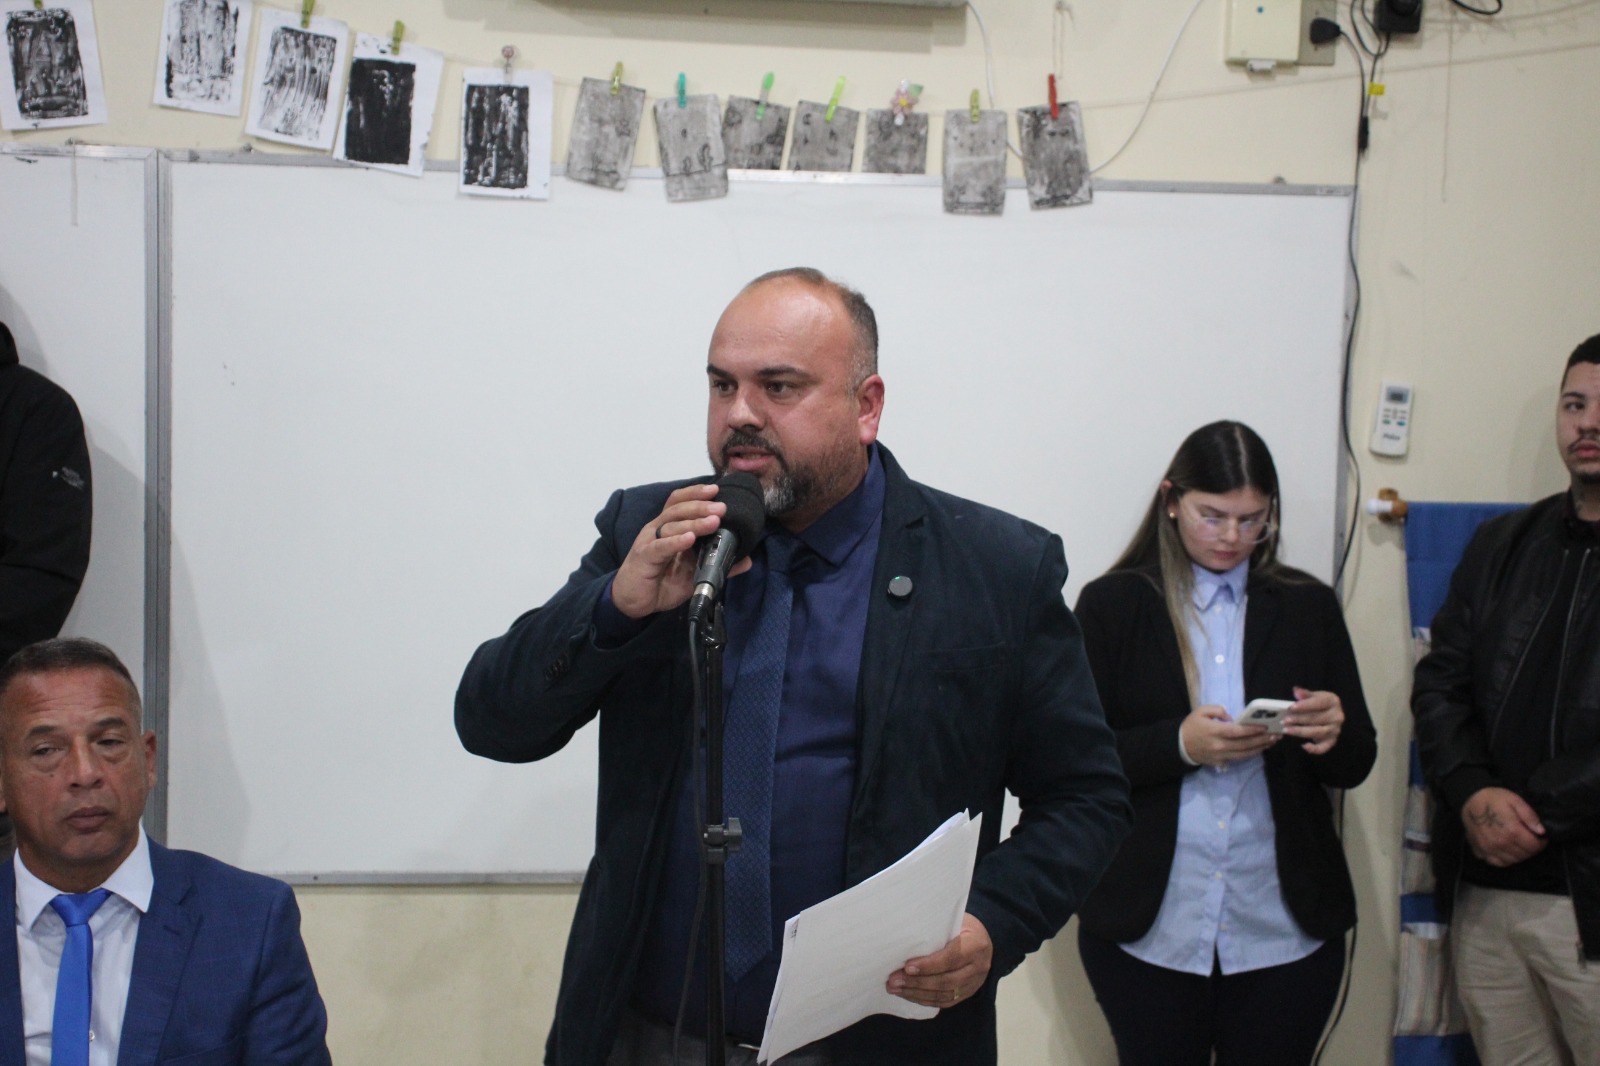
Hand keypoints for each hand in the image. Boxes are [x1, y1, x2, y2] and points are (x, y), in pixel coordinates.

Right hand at [609, 484, 751, 619]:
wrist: (634, 602)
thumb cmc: (661, 582)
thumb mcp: (693, 573)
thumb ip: (717, 564)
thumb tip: (746, 560)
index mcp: (667, 528)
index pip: (679, 502)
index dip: (695, 493)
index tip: (716, 490)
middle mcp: (657, 530)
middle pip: (678, 509)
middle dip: (701, 505)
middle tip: (721, 507)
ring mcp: (648, 542)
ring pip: (671, 524)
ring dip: (694, 521)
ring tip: (713, 521)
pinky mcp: (644, 558)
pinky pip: (660, 547)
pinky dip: (676, 541)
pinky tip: (689, 538)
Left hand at [886, 913, 991, 1008]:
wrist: (984, 939)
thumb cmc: (963, 925)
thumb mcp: (955, 920)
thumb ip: (936, 929)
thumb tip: (904, 937)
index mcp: (976, 944)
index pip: (952, 958)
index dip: (929, 965)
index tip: (907, 967)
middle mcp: (978, 966)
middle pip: (946, 980)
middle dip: (917, 982)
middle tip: (893, 980)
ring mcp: (974, 983)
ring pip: (944, 994)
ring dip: (917, 993)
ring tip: (895, 988)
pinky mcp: (967, 993)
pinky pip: (945, 1001)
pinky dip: (924, 999)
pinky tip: (908, 994)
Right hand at [1179, 704, 1277, 766]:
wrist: (1180, 745)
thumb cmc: (1191, 726)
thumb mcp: (1201, 711)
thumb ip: (1218, 710)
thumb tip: (1231, 717)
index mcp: (1215, 731)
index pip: (1237, 731)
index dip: (1252, 730)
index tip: (1265, 727)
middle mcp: (1220, 745)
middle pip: (1245, 744)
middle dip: (1262, 739)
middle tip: (1275, 734)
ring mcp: (1221, 756)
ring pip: (1245, 754)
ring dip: (1260, 748)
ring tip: (1272, 741)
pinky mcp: (1221, 762)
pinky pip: (1239, 758)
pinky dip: (1251, 753)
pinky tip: (1259, 748)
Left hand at [1284, 687, 1343, 754]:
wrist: (1330, 714)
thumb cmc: (1319, 704)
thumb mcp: (1314, 696)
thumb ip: (1305, 694)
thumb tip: (1296, 691)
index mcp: (1333, 702)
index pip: (1319, 703)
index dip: (1305, 705)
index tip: (1292, 707)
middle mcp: (1337, 716)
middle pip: (1317, 718)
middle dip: (1299, 719)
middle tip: (1285, 720)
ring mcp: (1335, 729)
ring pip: (1318, 732)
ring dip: (1301, 732)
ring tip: (1287, 730)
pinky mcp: (1332, 740)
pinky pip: (1324, 747)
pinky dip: (1315, 749)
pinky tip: (1304, 746)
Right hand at [1462, 787, 1545, 866]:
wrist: (1469, 800)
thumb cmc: (1494, 799)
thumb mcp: (1515, 800)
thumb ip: (1529, 816)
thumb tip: (1541, 832)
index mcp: (1512, 831)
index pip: (1534, 846)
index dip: (1541, 843)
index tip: (1541, 837)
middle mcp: (1501, 844)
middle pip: (1524, 855)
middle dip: (1531, 848)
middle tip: (1530, 839)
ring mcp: (1490, 850)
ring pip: (1513, 860)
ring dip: (1520, 854)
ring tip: (1519, 843)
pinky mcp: (1481, 852)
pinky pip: (1499, 863)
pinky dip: (1507, 859)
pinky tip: (1507, 850)